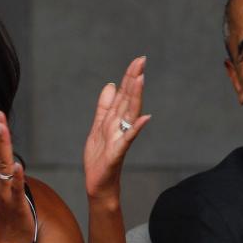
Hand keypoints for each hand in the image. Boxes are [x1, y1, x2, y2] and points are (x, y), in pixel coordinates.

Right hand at [0, 109, 35, 242]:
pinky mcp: (16, 204)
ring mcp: (6, 192)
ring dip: (4, 148)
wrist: (9, 240)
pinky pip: (16, 189)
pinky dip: (17, 177)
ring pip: (4, 167)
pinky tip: (18, 166)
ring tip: (4, 131)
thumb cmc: (8, 212)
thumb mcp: (1, 184)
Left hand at [83, 56, 149, 201]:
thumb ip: (104, 107)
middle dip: (134, 80)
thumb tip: (111, 85)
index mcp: (115, 120)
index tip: (138, 60)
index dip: (130, 77)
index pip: (124, 94)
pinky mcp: (118, 152)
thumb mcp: (98, 127)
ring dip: (136, 97)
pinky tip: (144, 118)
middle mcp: (121, 126)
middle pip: (129, 100)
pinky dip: (136, 128)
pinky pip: (128, 139)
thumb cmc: (100, 158)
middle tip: (142, 60)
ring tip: (141, 79)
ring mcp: (121, 138)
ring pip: (130, 114)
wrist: (98, 183)